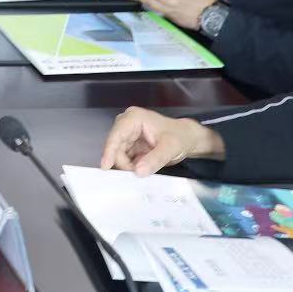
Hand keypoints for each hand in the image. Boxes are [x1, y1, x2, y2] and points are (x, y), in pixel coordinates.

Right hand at [99, 107, 223, 174]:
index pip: (116, 135)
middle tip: (135, 173)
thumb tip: (138, 171)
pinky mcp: (131, 144)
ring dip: (128, 165)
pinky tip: (141, 169)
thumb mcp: (170, 148)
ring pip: (118, 154)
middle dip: (123, 162)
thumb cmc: (180, 137)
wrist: (187, 139)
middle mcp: (127, 124)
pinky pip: (125, 158)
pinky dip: (131, 166)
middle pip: (115, 146)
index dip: (109, 151)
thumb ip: (155, 159)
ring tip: (143, 169)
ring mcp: (128, 134)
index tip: (105, 166)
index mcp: (134, 118)